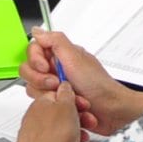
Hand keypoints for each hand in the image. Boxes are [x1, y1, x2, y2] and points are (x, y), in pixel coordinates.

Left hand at [14, 82, 80, 141]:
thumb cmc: (56, 138)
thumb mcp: (68, 107)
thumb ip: (66, 93)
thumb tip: (63, 85)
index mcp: (40, 103)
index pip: (57, 95)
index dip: (73, 101)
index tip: (82, 107)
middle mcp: (31, 116)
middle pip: (56, 113)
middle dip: (73, 118)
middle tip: (84, 124)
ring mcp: (29, 133)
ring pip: (54, 129)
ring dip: (69, 132)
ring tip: (79, 138)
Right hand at [22, 29, 142, 136]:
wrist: (112, 111)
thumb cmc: (99, 85)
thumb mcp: (76, 58)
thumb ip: (55, 41)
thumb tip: (38, 31)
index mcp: (60, 55)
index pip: (33, 51)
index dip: (35, 60)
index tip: (45, 67)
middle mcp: (56, 69)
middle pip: (29, 71)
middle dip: (42, 81)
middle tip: (56, 84)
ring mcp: (56, 86)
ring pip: (35, 90)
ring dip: (53, 95)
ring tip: (69, 97)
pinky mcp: (57, 102)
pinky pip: (44, 104)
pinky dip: (58, 106)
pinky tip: (71, 106)